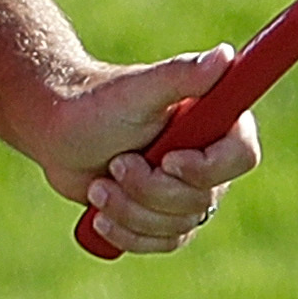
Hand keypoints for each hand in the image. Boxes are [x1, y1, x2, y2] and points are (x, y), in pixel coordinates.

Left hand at [32, 47, 261, 253]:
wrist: (56, 130)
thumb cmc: (96, 103)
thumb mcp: (139, 88)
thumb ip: (183, 74)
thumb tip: (226, 55)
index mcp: (212, 121)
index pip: (242, 156)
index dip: (207, 167)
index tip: (167, 159)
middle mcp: (208, 158)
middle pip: (203, 199)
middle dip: (150, 188)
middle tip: (116, 164)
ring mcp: (186, 190)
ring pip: (178, 226)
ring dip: (131, 209)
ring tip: (99, 186)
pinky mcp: (162, 217)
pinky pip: (161, 243)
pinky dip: (126, 232)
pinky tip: (100, 213)